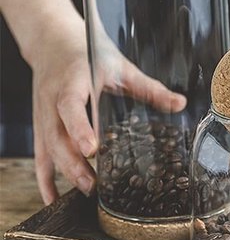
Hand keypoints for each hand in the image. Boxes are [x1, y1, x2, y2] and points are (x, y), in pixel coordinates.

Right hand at [29, 15, 185, 204]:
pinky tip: (53, 197)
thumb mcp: (121, 67)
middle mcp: (52, 99)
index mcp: (72, 80)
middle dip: (72, 162)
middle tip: (93, 184)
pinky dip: (44, 177)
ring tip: (85, 190)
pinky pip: (39, 154)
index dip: (79, 128)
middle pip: (56, 135)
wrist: (54, 42)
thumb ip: (149, 88)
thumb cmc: (90, 54)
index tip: (92, 149)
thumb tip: (180, 104)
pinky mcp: (39, 125)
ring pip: (46, 147)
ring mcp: (42, 113)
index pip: (71, 105)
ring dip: (62, 172)